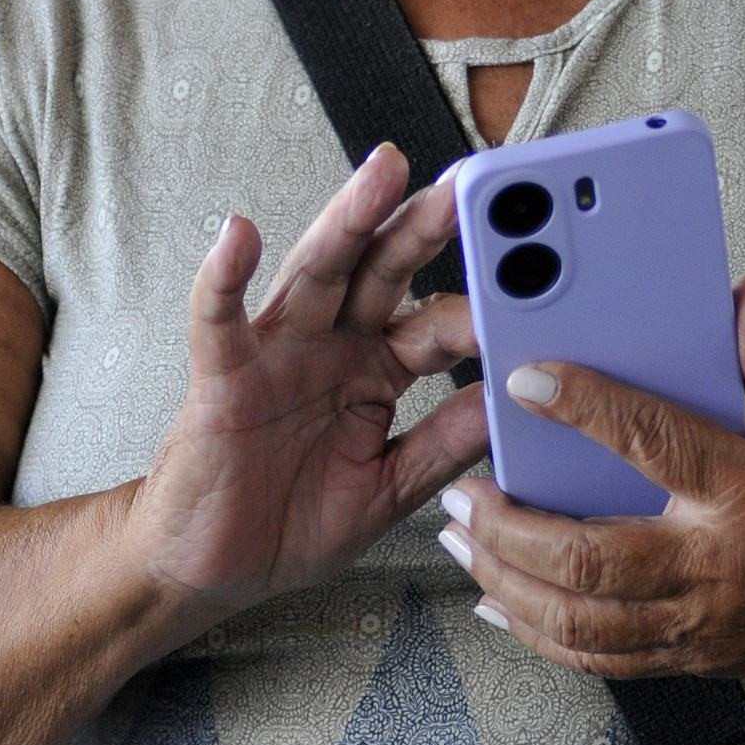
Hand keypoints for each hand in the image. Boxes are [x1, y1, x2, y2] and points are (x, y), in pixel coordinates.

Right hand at [129, 144, 490, 622]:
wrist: (212, 572)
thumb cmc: (292, 522)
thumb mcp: (387, 489)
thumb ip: (441, 444)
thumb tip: (507, 401)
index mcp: (375, 368)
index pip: (436, 320)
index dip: (480, 302)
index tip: (532, 279)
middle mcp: (330, 345)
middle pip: (384, 270)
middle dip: (424, 224)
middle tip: (467, 181)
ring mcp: (276, 354)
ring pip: (316, 273)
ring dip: (349, 218)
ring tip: (383, 172)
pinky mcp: (223, 378)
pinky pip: (219, 321)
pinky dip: (223, 276)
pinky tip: (238, 234)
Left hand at [436, 279, 744, 678]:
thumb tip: (731, 298)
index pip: (651, 440)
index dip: (583, 407)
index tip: (525, 380)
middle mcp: (718, 563)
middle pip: (589, 558)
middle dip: (510, 529)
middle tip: (464, 493)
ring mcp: (703, 623)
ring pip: (581, 620)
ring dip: (508, 583)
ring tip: (464, 542)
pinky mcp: (696, 658)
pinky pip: (600, 659)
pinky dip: (539, 635)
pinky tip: (500, 604)